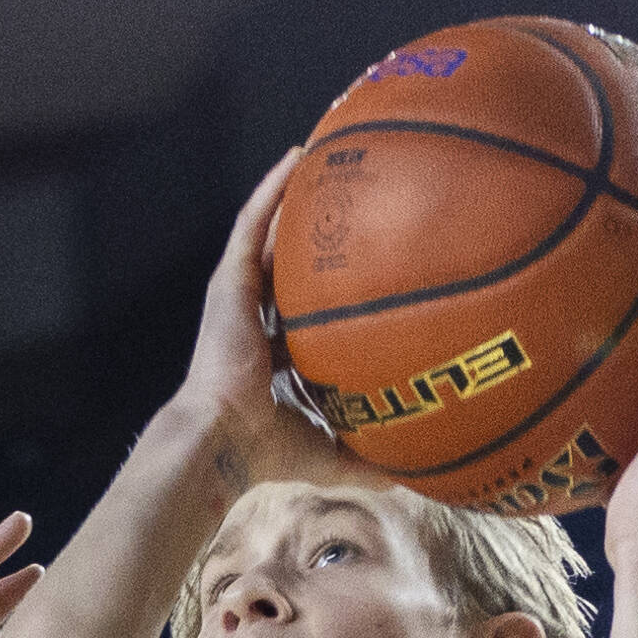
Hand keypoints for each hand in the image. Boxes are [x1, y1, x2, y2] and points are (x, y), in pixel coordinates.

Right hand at [175, 151, 362, 493]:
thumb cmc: (266, 453)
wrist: (224, 441)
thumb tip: (413, 480)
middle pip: (286, 267)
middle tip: (349, 202)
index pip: (301, 316)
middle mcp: (252, 322)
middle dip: (312, 236)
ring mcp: (238, 299)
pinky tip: (298, 157)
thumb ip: (366, 460)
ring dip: (292, 197)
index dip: (328, 294)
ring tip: (325, 158)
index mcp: (269, 358)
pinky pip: (251, 223)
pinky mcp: (228, 283)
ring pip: (267, 235)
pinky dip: (272, 190)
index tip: (362, 274)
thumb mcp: (327, 453)